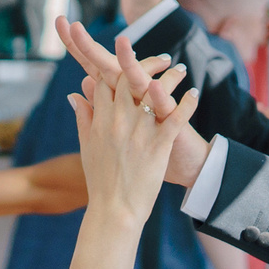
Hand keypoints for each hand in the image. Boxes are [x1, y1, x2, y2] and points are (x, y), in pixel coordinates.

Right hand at [56, 20, 211, 187]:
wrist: (114, 211)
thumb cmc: (100, 181)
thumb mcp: (86, 147)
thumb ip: (83, 118)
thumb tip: (74, 95)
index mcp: (100, 120)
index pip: (105, 80)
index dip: (117, 64)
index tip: (129, 58)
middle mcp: (118, 121)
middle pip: (131, 77)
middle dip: (147, 63)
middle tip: (163, 58)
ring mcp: (139, 132)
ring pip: (156, 92)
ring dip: (171, 78)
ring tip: (182, 71)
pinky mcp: (158, 146)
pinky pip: (176, 118)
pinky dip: (187, 104)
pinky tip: (194, 94)